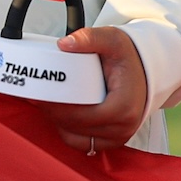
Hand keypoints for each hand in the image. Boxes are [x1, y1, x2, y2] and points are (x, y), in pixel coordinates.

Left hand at [52, 24, 151, 153]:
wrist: (145, 71)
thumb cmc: (128, 58)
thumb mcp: (113, 40)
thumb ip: (90, 38)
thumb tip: (64, 44)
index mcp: (123, 106)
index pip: (80, 115)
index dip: (56, 106)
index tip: (40, 93)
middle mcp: (123, 127)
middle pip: (75, 126)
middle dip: (52, 112)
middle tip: (35, 96)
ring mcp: (118, 137)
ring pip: (76, 138)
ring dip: (58, 122)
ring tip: (47, 103)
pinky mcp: (112, 141)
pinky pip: (83, 143)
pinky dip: (69, 131)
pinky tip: (60, 115)